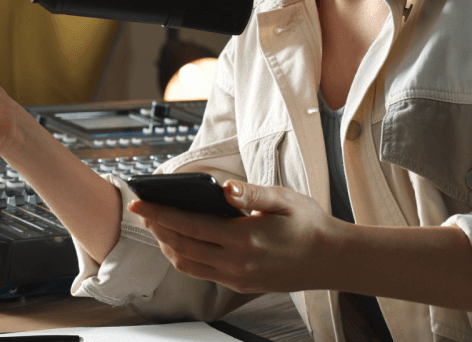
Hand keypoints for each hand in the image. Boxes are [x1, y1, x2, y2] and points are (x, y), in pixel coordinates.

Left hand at [127, 180, 340, 293]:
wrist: (332, 259)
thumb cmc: (309, 224)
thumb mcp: (283, 200)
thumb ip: (250, 194)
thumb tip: (221, 188)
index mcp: (244, 238)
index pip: (189, 225)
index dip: (159, 213)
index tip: (139, 202)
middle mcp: (236, 263)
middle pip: (181, 247)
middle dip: (156, 228)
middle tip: (141, 210)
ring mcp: (237, 277)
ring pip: (187, 265)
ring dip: (167, 245)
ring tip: (157, 224)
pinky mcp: (240, 284)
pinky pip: (202, 272)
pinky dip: (185, 257)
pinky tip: (182, 240)